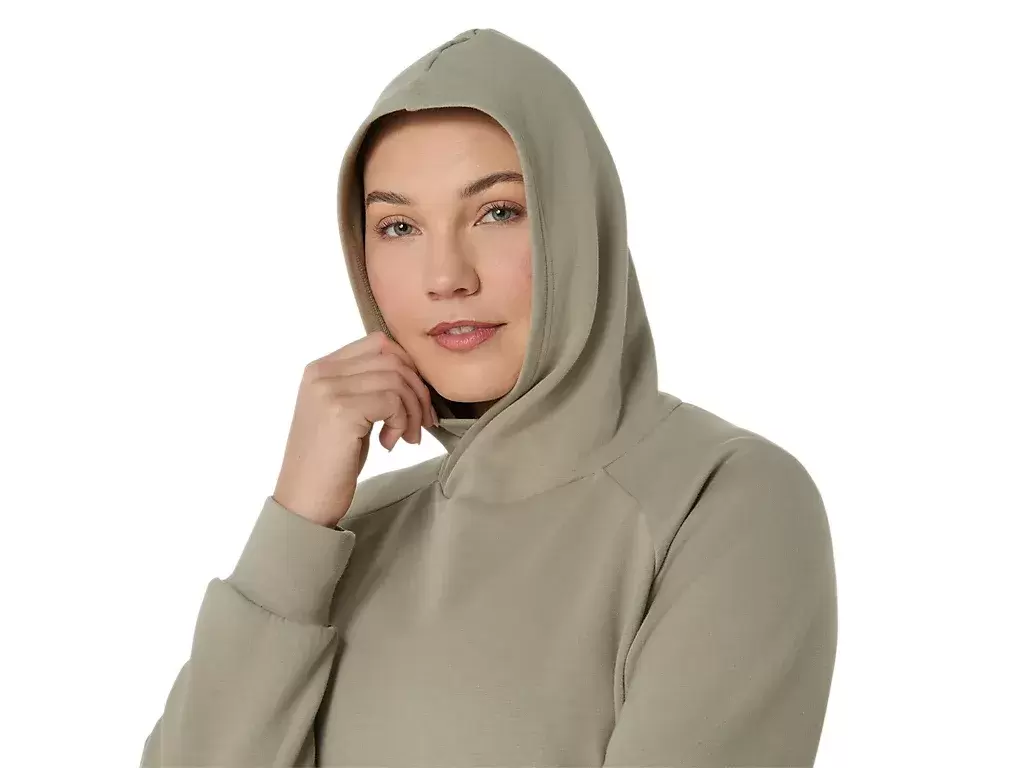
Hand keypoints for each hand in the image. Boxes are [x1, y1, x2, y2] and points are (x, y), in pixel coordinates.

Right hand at [272, 331, 437, 526]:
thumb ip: (367, 386)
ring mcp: (329, 389)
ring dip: (412, 410)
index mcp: (320, 368)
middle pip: (392, 359)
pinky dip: (401, 422)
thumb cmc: (330, 461)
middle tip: (422, 422)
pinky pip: (392, 401)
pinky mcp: (341, 411)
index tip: (415, 398)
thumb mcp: (346, 413)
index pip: (378, 343)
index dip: (407, 367)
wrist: (303, 500)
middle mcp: (321, 372)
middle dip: (417, 390)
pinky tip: (390, 444)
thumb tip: (413, 374)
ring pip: (397, 380)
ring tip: (406, 437)